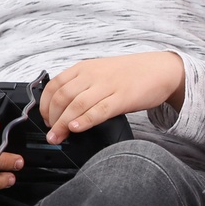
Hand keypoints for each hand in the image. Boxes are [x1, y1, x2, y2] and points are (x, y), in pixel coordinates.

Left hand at [40, 52, 185, 143]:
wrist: (160, 69)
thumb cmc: (130, 74)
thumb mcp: (100, 73)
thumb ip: (81, 86)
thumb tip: (61, 108)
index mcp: (84, 68)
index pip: (54, 85)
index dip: (44, 105)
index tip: (45, 120)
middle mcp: (93, 75)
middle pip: (62, 97)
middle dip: (51, 118)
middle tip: (51, 134)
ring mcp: (108, 86)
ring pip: (77, 105)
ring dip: (62, 124)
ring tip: (57, 137)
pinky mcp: (122, 98)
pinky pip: (99, 110)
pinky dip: (85, 120)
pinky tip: (76, 128)